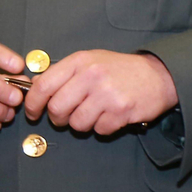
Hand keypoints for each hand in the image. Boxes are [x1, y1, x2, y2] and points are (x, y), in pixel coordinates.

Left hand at [22, 51, 177, 134]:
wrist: (159, 75)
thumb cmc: (121, 70)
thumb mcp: (91, 61)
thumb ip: (64, 73)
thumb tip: (35, 87)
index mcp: (81, 61)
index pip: (43, 86)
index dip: (33, 104)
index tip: (33, 113)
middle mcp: (92, 75)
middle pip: (57, 108)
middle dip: (58, 119)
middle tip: (67, 117)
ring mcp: (107, 94)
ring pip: (77, 123)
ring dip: (83, 124)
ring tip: (95, 114)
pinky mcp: (121, 111)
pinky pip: (99, 130)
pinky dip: (103, 128)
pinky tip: (111, 116)